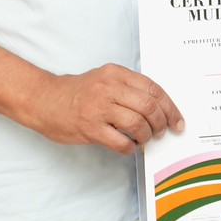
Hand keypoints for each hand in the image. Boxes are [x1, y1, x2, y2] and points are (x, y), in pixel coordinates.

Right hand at [23, 64, 183, 154]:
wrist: (43, 100)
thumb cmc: (77, 93)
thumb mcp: (104, 79)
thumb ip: (128, 88)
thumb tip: (158, 108)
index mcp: (115, 73)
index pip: (153, 89)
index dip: (170, 108)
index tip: (177, 121)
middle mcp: (108, 87)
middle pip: (148, 106)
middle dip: (161, 123)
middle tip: (160, 132)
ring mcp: (98, 108)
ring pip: (137, 123)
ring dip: (146, 136)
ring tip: (143, 139)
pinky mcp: (89, 127)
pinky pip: (120, 141)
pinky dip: (130, 147)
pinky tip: (128, 147)